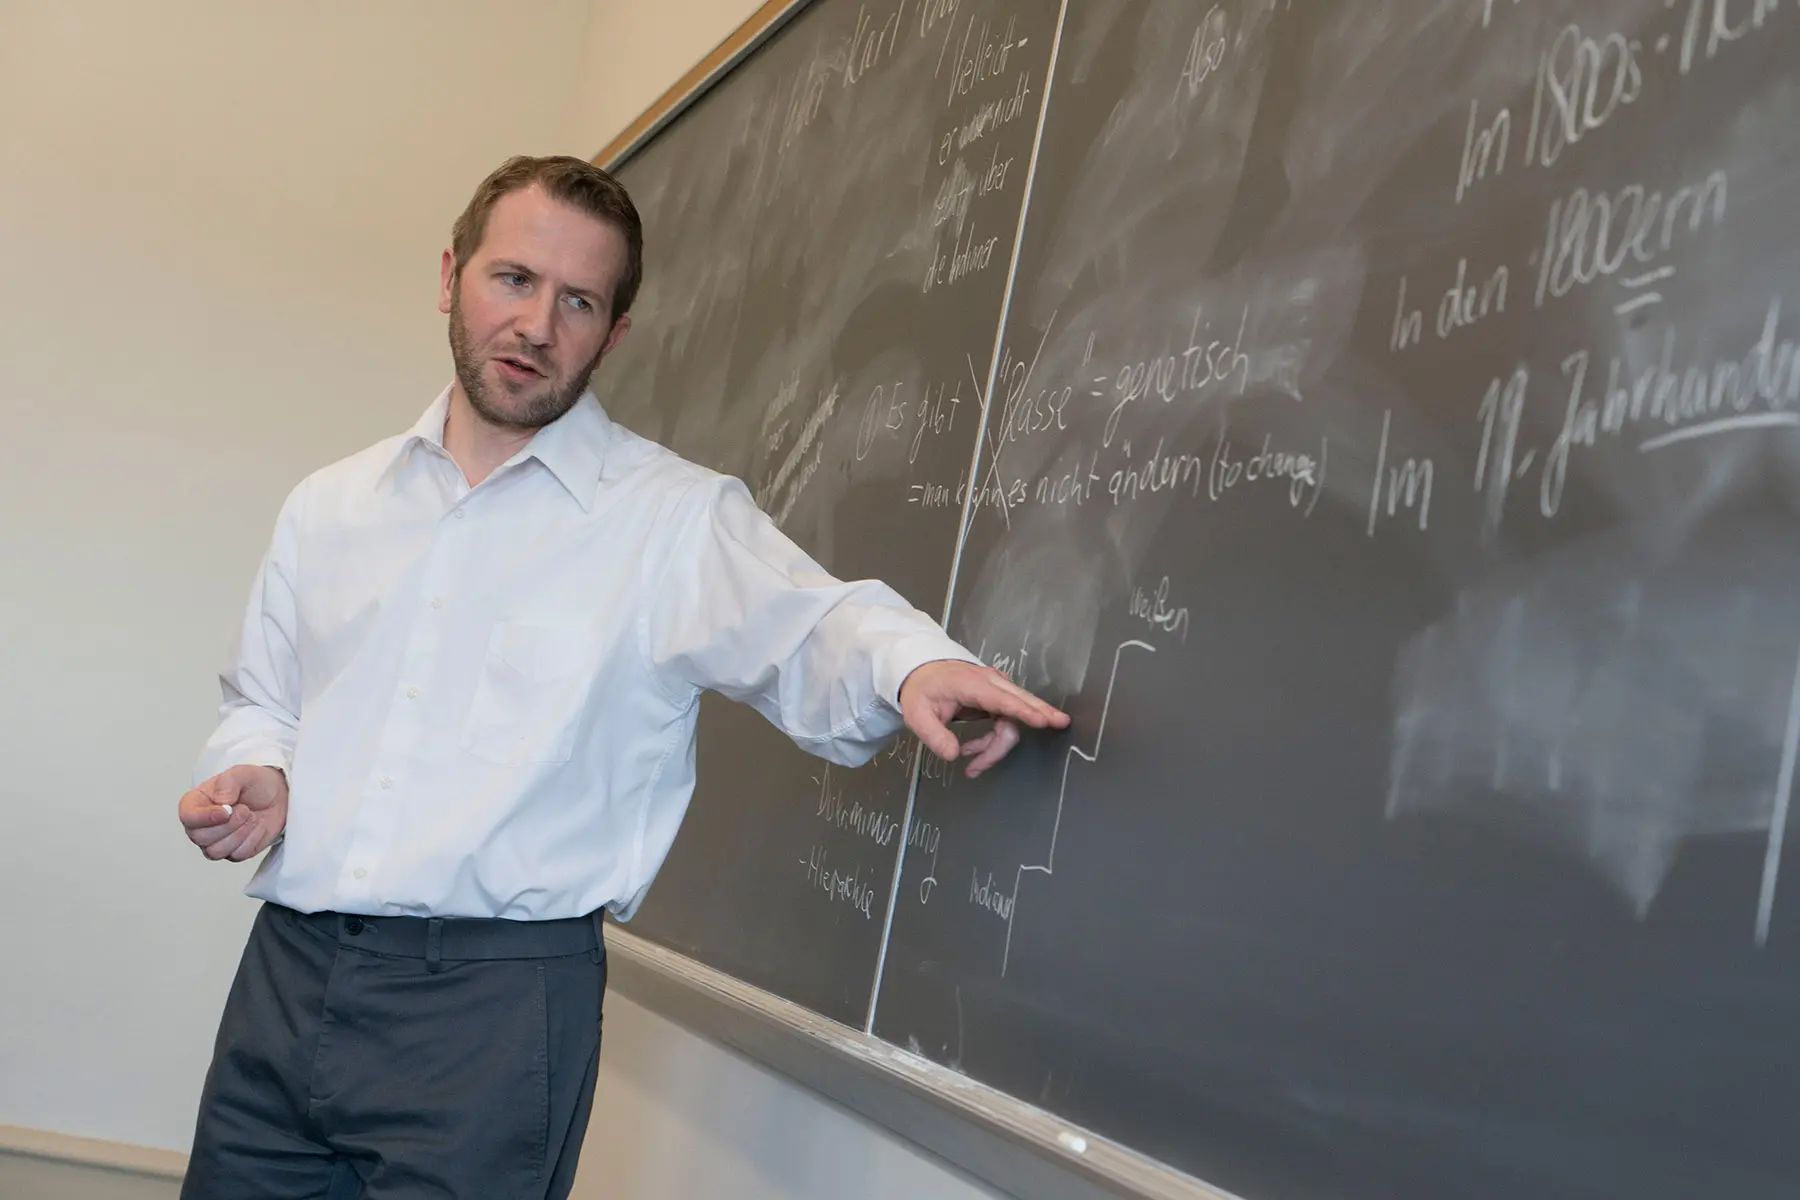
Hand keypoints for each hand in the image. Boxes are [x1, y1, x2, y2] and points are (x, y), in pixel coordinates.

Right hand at [179, 765, 288, 861]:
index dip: (205, 817)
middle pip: (200, 838)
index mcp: (195, 803)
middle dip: (229, 824)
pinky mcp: (233, 852)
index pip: (188, 817)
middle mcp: (200, 825)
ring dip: (240, 833)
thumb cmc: (254, 784)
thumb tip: (221, 802)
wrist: (278, 797)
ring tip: (251, 816)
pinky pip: (237, 855)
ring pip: (216, 851)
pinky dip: (252, 839)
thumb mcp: (242, 773)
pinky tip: (256, 826)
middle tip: (245, 809)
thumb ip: (228, 783)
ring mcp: (215, 841)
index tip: (226, 811)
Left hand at [899, 660, 1070, 777]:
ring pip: (1013, 720)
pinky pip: (1006, 722)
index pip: (1003, 699)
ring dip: (996, 747)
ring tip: (972, 766)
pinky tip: (973, 751)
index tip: (1043, 720)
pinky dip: (994, 741)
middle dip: (1039, 716)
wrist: (920, 672)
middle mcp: (990, 684)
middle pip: (1021, 703)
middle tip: (1061, 725)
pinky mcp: (997, 698)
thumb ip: (934, 736)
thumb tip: (954, 755)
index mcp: (972, 684)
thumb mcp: (917, 715)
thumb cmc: (921, 690)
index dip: (1024, 711)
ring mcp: (996, 689)